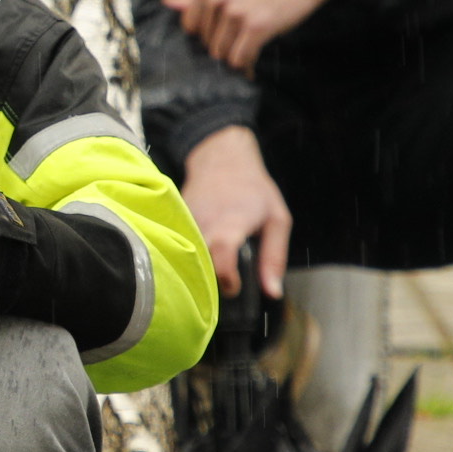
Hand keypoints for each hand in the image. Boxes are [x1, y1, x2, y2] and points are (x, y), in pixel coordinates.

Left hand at [163, 0, 354, 73]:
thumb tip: (167, 2)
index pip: (190, 27)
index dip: (207, 35)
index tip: (225, 34)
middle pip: (206, 43)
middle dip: (224, 48)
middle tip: (243, 44)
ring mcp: (236, 12)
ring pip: (221, 54)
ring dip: (235, 58)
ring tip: (249, 52)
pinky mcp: (256, 26)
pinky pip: (239, 59)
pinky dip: (246, 65)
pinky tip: (253, 63)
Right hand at [180, 125, 291, 299]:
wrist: (222, 159)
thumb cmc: (253, 189)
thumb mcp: (277, 220)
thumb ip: (274, 258)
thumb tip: (273, 292)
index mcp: (231, 224)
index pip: (221, 258)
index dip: (226, 279)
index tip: (235, 288)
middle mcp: (203, 224)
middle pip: (199, 265)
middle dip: (211, 282)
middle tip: (226, 282)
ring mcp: (185, 223)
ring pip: (186, 258)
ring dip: (199, 269)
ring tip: (215, 267)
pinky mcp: (175, 222)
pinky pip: (179, 246)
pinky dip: (190, 255)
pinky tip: (203, 252)